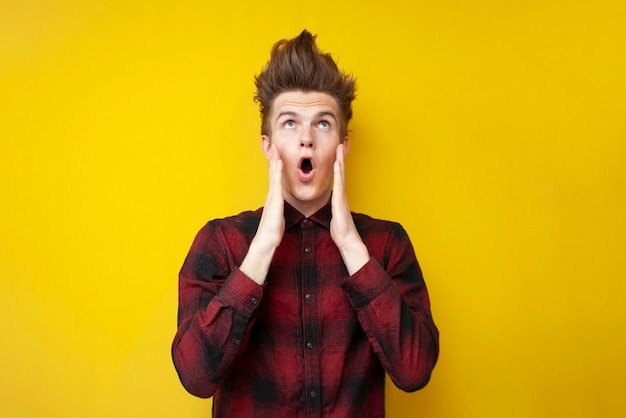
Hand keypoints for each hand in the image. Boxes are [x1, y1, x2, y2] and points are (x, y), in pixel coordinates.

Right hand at [240, 144, 284, 283]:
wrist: (267, 240)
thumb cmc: (273, 231)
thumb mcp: (278, 217)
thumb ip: (279, 210)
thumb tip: (281, 208)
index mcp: (273, 198)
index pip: (274, 178)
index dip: (275, 166)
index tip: (277, 154)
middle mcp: (271, 194)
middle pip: (271, 173)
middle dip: (273, 158)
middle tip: (274, 144)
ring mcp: (272, 196)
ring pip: (273, 174)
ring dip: (274, 160)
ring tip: (275, 147)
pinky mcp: (274, 199)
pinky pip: (276, 182)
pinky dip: (277, 171)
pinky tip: (279, 162)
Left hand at [330, 143, 369, 274]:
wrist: (346, 239)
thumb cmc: (340, 229)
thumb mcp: (333, 214)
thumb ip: (332, 207)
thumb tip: (331, 203)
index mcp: (338, 196)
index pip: (337, 176)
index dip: (337, 163)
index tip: (336, 152)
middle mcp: (341, 193)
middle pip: (341, 171)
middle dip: (341, 157)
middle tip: (341, 143)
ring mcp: (342, 196)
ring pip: (341, 175)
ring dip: (341, 160)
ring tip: (340, 147)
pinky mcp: (340, 201)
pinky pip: (339, 184)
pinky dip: (338, 173)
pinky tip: (337, 164)